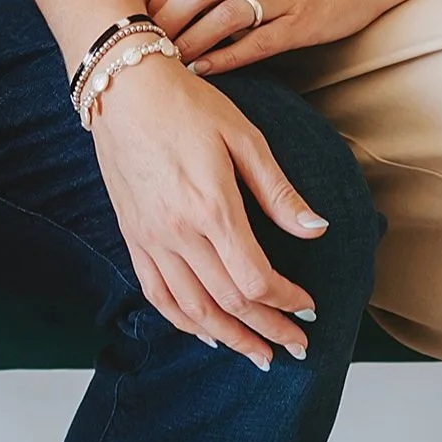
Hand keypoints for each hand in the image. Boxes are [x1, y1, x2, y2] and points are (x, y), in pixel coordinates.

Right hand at [87, 49, 329, 368]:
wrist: (123, 87)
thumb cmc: (187, 105)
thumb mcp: (244, 137)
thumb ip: (279, 192)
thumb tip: (318, 229)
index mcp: (212, 208)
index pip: (255, 279)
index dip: (286, 302)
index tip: (308, 308)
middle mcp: (179, 232)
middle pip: (229, 302)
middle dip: (267, 330)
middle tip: (296, 347)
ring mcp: (151, 239)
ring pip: (193, 309)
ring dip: (229, 338)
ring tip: (257, 355)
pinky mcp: (133, 237)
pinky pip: (157, 294)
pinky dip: (183, 322)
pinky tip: (205, 332)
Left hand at [150, 0, 386, 74]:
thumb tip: (160, 9)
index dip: (152, 0)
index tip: (131, 27)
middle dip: (163, 22)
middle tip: (141, 51)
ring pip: (224, 15)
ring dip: (190, 42)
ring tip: (167, 66)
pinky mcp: (301, 22)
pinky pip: (259, 40)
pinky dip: (228, 57)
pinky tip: (205, 71)